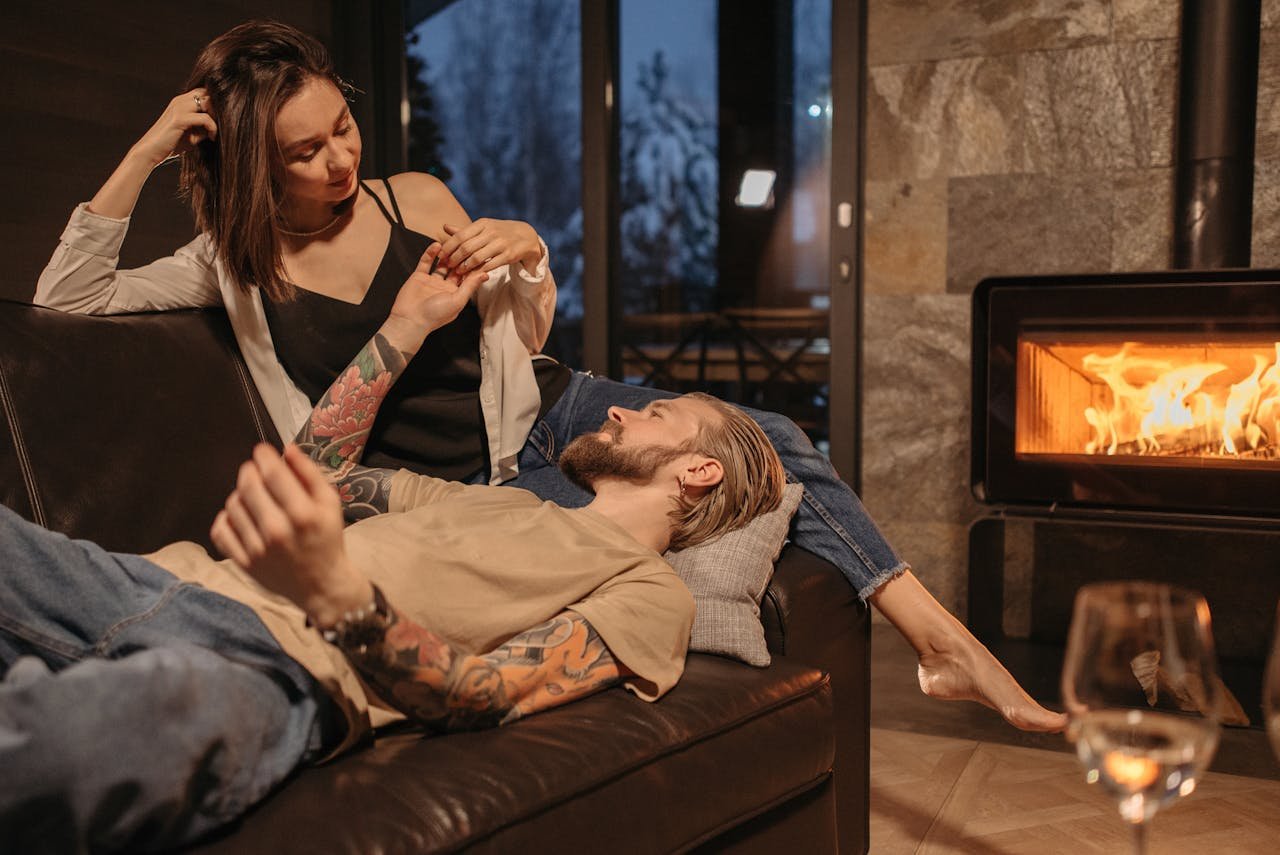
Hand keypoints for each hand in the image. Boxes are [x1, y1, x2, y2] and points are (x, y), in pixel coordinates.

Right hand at [130, 88, 218, 166]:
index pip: (204, 92)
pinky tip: (211, 138)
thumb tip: (222, 125)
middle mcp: (180, 101)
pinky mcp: (179, 119)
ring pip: (208, 102)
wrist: (150, 152)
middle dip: (219, 108)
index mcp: (181, 102)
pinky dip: (213, 128)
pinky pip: (205, 118)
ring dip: (217, 117)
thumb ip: (204, 127)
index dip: (216, 102)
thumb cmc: (171, 145)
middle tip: (222, 125)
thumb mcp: (192, 134)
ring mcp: (179, 108)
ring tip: (215, 132)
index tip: (222, 120)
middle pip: (208, 93)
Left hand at [210, 444, 371, 625]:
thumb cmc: (327, 539)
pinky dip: (226, 518)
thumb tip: (287, 450)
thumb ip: (309, 473)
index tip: (262, 451)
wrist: (321, 584)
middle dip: (250, 470)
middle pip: (248, 485)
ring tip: (254, 497)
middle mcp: (277, 531)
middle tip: (256, 470)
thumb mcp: (330, 503)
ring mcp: (258, 549)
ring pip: (232, 504)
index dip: (263, 455)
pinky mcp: (244, 562)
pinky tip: (242, 517)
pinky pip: (220, 530)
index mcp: (303, 514)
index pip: (272, 473)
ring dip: (240, 493)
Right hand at [387, 252, 488, 338]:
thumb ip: (470, 286)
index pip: (468, 277)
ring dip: (447, 254)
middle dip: (461, 257)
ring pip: (441, 264)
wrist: (410, 320)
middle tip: (467, 243)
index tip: (481, 253)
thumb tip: (485, 274)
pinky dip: (431, 253)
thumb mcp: (457, 301)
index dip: (474, 266)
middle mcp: (445, 287)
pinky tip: (436, 245)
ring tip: (452, 243)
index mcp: (456, 294)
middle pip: (455, 268)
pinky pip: (426, 262)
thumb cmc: (435, 315)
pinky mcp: (419, 276)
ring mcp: (432, 281)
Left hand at [428, 219, 542, 277]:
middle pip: (466, 247)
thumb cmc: (500, 233)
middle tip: (447, 267)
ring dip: (465, 267)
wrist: (526, 236)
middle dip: (454, 258)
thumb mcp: (484, 228)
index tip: (440, 256)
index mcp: (482, 224)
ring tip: (458, 272)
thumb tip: (445, 227)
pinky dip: (479, 271)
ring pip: (477, 257)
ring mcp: (501, 243)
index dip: (448, 247)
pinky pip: (490, 265)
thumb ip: (464, 231)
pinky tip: (472, 275)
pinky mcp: (509, 255)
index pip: (460, 236)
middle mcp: (491, 232)